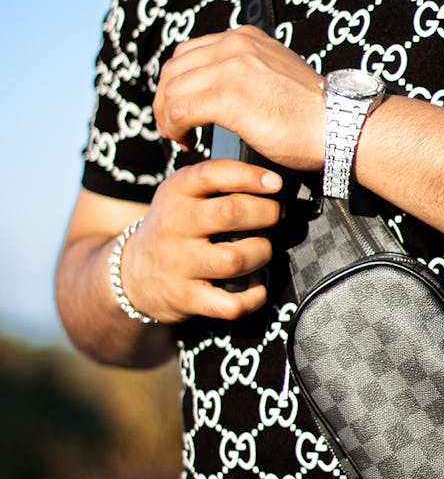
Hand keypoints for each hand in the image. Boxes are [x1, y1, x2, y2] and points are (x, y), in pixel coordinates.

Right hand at [119, 159, 283, 322]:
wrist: (132, 274)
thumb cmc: (173, 229)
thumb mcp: (180, 195)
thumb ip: (216, 184)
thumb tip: (270, 182)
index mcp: (175, 193)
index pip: (212, 174)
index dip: (250, 176)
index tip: (275, 183)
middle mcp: (174, 226)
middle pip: (230, 214)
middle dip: (267, 213)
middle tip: (276, 216)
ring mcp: (178, 264)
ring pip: (235, 259)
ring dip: (262, 254)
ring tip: (261, 250)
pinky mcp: (185, 297)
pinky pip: (230, 303)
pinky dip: (254, 296)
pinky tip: (256, 285)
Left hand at [153, 26, 324, 169]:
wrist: (337, 126)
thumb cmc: (313, 114)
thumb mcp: (277, 75)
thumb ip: (249, 73)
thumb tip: (228, 90)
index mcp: (245, 38)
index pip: (190, 53)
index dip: (178, 83)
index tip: (183, 108)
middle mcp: (235, 45)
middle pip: (174, 68)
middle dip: (166, 100)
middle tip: (174, 126)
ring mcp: (230, 68)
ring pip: (172, 90)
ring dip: (168, 117)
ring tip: (180, 137)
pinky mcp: (228, 96)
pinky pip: (180, 110)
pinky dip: (175, 128)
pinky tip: (187, 142)